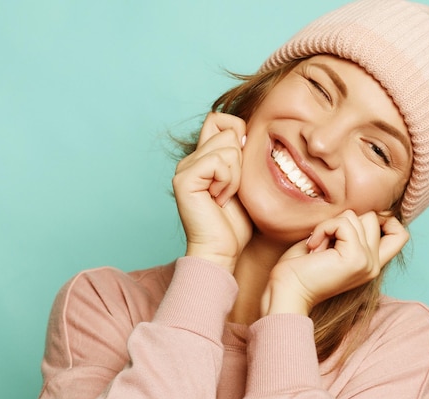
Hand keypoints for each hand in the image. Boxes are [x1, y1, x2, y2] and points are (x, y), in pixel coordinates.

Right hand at [172, 112, 252, 272]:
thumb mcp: (244, 180)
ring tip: (225, 196)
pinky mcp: (184, 179)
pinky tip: (219, 199)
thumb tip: (243, 131)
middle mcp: (191, 159)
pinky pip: (217, 162)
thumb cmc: (235, 222)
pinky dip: (227, 181)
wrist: (222, 250)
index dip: (238, 134)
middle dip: (241, 161)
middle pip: (228, 130)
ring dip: (236, 175)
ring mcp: (185, 168)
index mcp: (203, 157)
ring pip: (227, 146)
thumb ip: (240, 154)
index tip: (240, 167)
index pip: (220, 119)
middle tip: (231, 189)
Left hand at [261, 211, 408, 315]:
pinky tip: (313, 247)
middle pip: (373, 218)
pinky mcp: (356, 258)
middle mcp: (374, 265)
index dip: (384, 219)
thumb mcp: (331, 246)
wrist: (287, 292)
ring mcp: (368, 262)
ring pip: (358, 217)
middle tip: (323, 242)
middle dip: (343, 221)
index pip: (400, 235)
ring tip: (317, 248)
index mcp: (370, 264)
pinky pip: (343, 223)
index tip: (351, 224)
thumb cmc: (299, 270)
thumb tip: (357, 210)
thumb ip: (349, 232)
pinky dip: (323, 228)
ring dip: (330, 226)